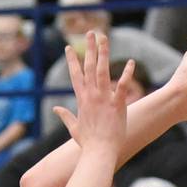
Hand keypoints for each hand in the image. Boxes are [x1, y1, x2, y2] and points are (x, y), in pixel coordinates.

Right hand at [53, 32, 133, 152]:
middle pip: (89, 67)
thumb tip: (55, 109)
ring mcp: (104, 99)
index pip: (75, 75)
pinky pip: (122, 85)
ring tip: (104, 37)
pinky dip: (126, 74)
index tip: (69, 47)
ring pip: (102, 71)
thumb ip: (65, 116)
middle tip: (90, 33)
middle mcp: (91, 96)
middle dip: (89, 48)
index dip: (72, 60)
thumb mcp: (74, 128)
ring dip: (103, 53)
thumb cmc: (88, 144)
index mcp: (81, 100)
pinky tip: (130, 62)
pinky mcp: (117, 105)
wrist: (99, 154)